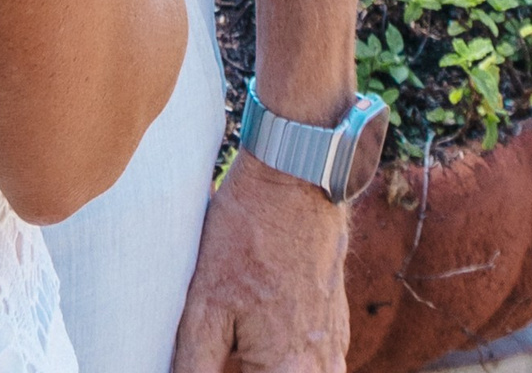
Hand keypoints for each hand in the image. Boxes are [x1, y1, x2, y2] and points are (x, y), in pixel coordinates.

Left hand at [172, 152, 349, 372]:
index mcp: (290, 370)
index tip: (212, 362)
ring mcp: (334, 345)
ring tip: (237, 348)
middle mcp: (321, 366)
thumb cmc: (248, 236)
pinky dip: (286, 362)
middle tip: (224, 351)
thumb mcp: (206, 302)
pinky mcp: (335, 323)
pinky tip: (259, 339)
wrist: (296, 178)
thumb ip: (196, 364)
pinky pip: (314, 365)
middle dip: (245, 369)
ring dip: (265, 366)